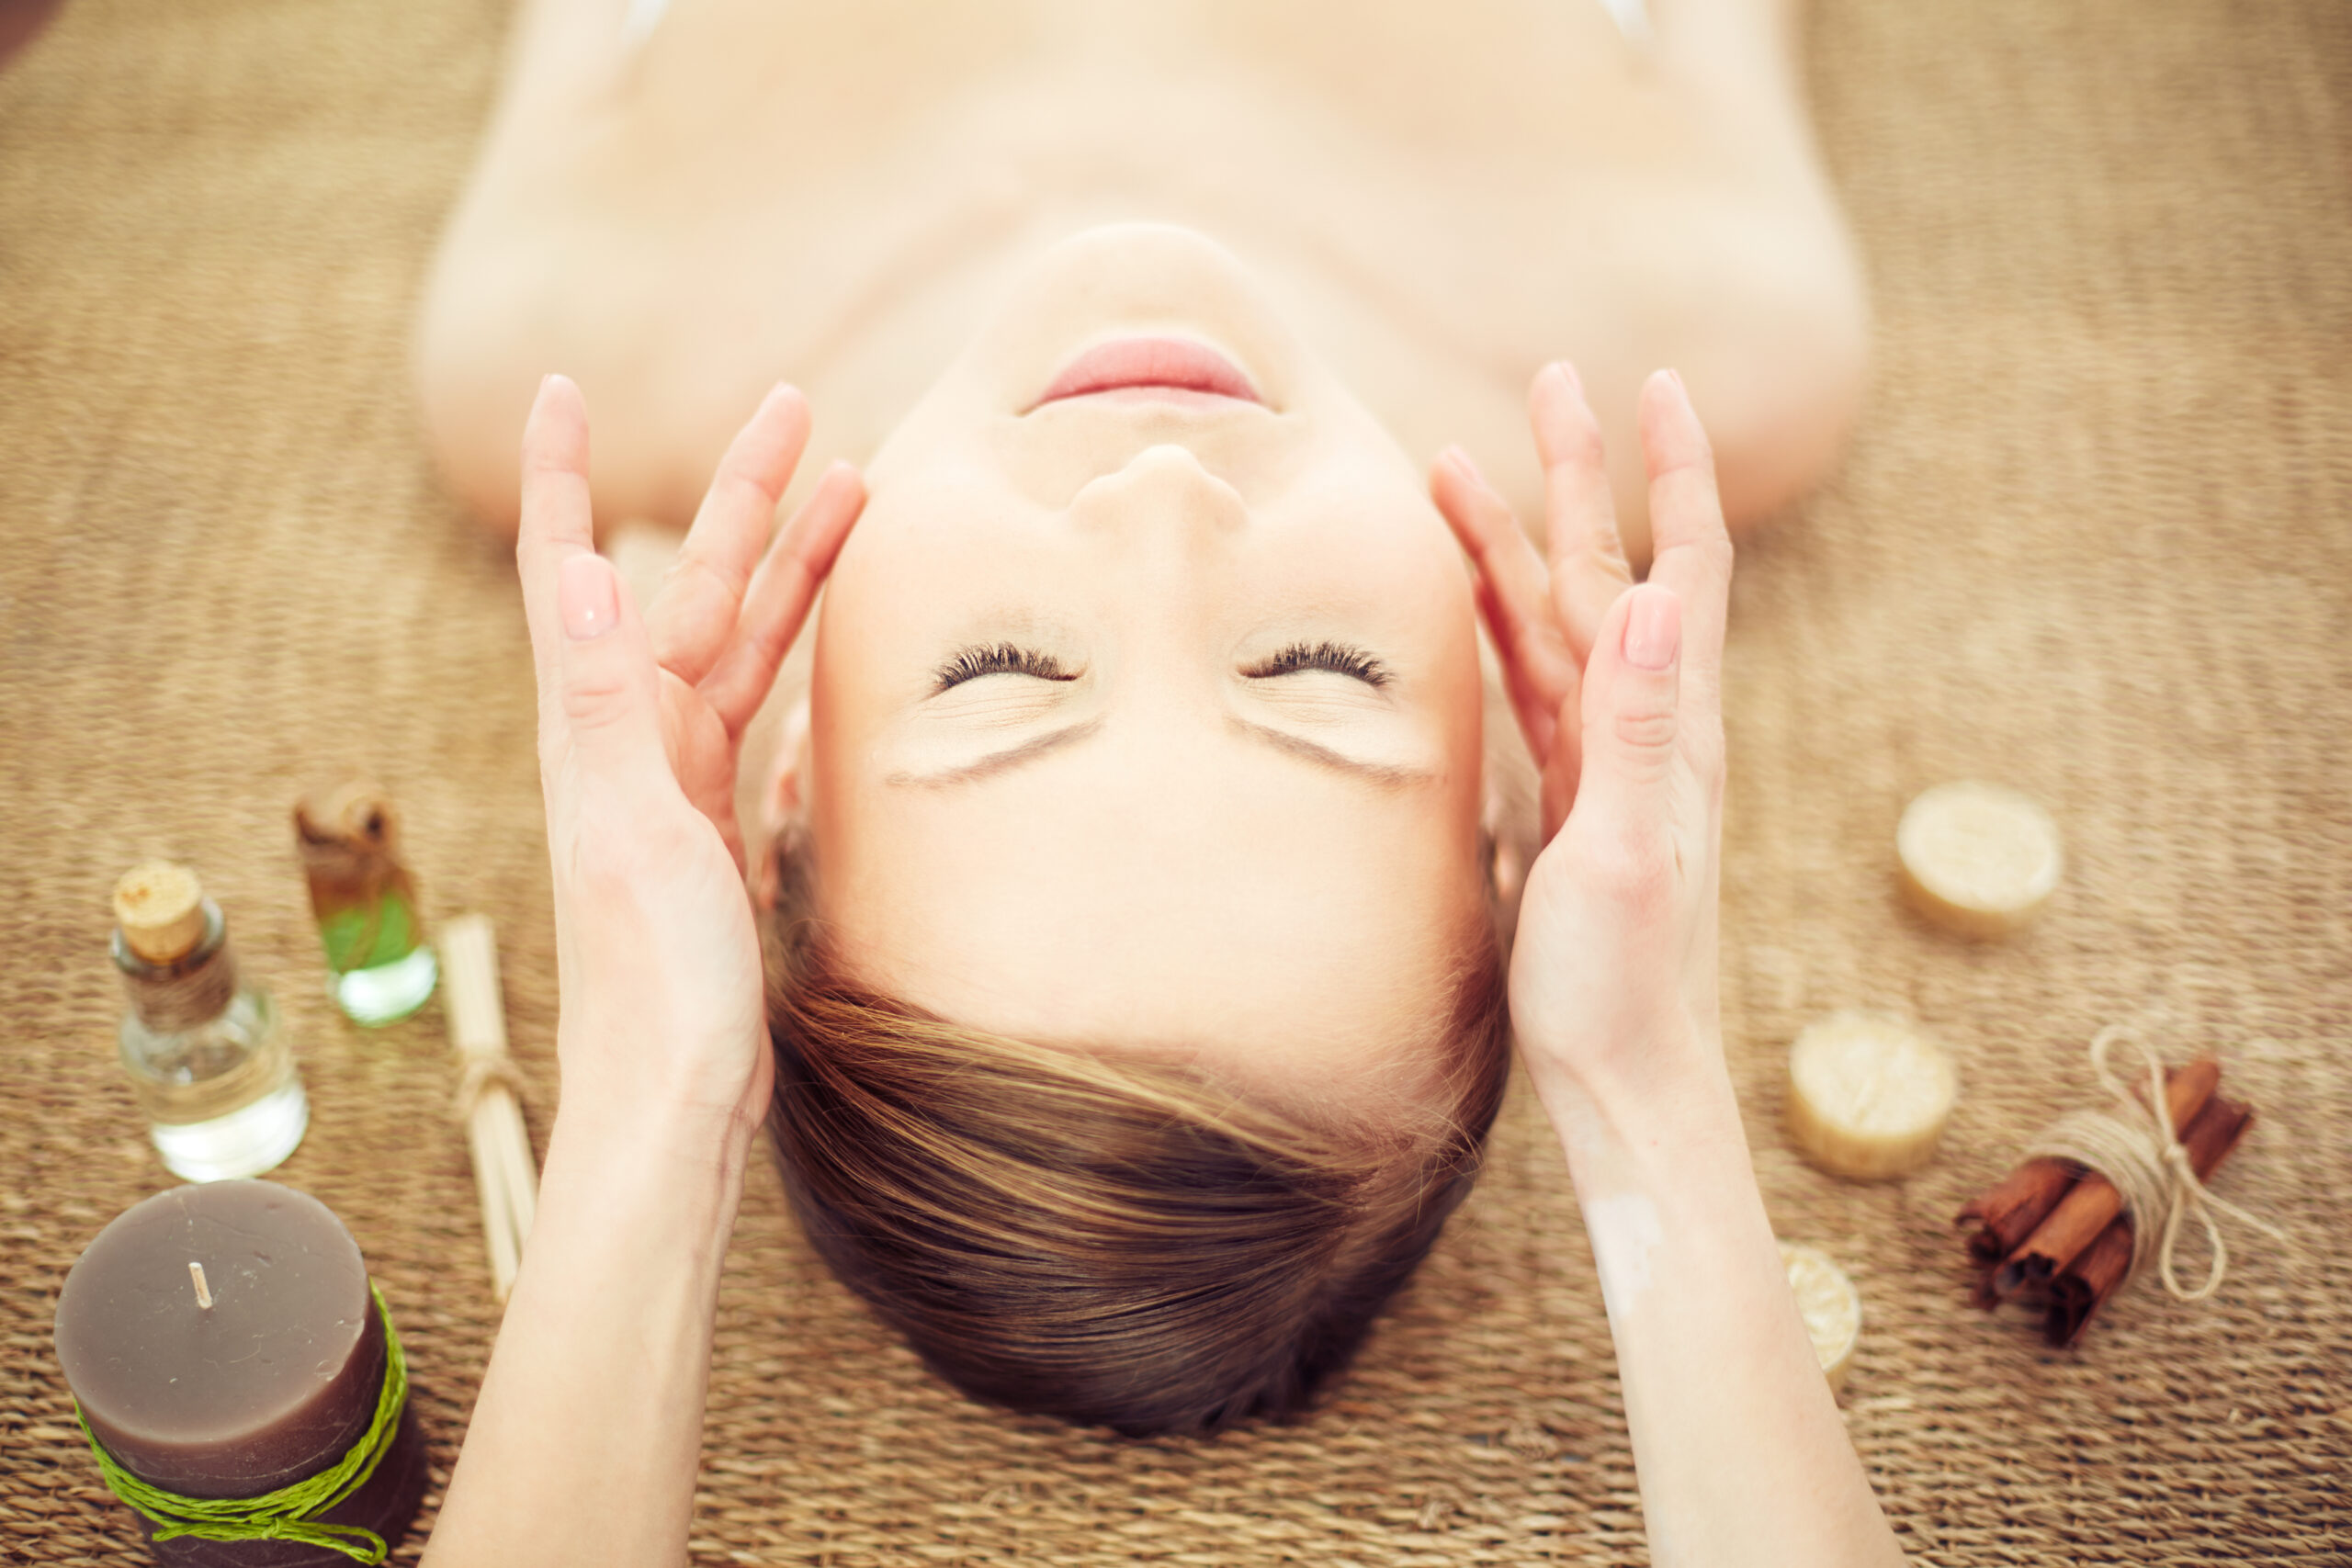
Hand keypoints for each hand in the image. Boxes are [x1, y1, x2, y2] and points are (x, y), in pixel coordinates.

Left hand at [516, 375, 862, 1158]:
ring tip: (855, 490)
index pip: (572, 570)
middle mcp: (632, 739)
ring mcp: (679, 783)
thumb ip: (601, 697)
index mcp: (599, 726)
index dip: (562, 477)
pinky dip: (797, 658)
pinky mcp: (721, 827)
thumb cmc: (650, 978)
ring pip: (740, 642)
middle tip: (797, 409)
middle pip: (691, 586)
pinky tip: (827, 640)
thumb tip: (586, 560)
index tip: (564, 389)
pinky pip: (762, 712)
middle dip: (744, 496)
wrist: (675, 1099)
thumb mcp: (628, 825)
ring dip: (788, 566)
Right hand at [1435, 365, 1730, 1099]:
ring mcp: (1608, 761)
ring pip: (1556, 620)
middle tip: (1548, 380)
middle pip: (1610, 570)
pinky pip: (1532, 682)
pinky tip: (1477, 601)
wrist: (1625, 1077)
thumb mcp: (1626, 856)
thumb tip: (1663, 603)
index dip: (1669, 472)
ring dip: (1516, 541)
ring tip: (1456, 469)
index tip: (1652, 383)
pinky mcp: (1571, 798)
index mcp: (1674, 729)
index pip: (1682, 566)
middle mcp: (1650, 729)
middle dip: (1578, 473)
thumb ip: (1644, 731)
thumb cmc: (1622, 985)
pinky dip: (1501, 623)